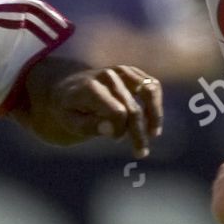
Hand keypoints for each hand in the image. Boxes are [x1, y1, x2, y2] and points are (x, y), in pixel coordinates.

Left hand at [25, 62, 162, 155]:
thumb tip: (112, 130)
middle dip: (139, 133)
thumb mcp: (69, 121)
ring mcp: (121, 71)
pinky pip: (152, 85)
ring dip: (155, 116)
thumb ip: (88, 126)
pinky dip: (156, 104)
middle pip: (133, 108)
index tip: (114, 139)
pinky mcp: (131, 71)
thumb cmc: (68, 108)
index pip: (117, 112)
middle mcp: (108, 76)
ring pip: (149, 91)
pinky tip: (153, 123)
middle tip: (141, 153)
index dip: (120, 130)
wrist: (67, 86)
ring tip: (153, 135)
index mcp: (90, 88)